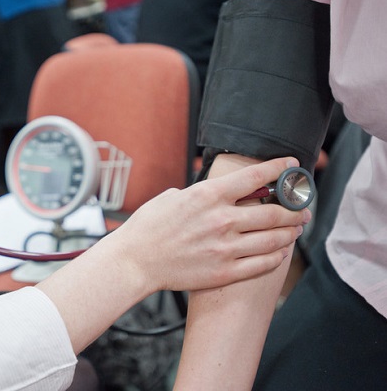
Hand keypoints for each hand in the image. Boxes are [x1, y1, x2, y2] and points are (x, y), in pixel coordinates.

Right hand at [111, 157, 310, 292]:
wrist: (135, 261)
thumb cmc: (149, 227)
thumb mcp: (173, 197)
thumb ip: (201, 194)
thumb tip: (218, 192)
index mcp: (208, 195)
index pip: (255, 177)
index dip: (279, 169)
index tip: (293, 166)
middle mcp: (222, 219)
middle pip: (275, 211)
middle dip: (296, 209)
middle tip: (302, 208)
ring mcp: (225, 248)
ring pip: (275, 239)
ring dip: (290, 232)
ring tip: (295, 230)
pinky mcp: (225, 272)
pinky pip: (263, 263)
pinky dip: (277, 256)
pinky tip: (279, 251)